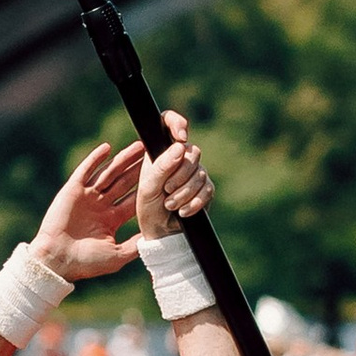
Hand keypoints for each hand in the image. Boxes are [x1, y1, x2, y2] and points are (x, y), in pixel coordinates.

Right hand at [33, 139, 148, 283]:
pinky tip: (107, 148)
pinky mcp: (72, 190)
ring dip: (123, 159)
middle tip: (155, 152)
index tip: (162, 176)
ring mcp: (86, 197)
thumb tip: (156, 236)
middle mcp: (100, 205)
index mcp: (111, 220)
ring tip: (139, 146)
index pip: (133, 199)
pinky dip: (95, 159)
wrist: (56, 260)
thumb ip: (136, 244)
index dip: (147, 187)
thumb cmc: (86, 263)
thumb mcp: (117, 256)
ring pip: (109, 173)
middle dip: (139, 168)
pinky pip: (85, 171)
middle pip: (124, 182)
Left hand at [138, 113, 212, 238]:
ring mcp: (195, 172)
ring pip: (200, 173)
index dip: (176, 122)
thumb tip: (181, 145)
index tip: (180, 137)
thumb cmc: (149, 209)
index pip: (168, 122)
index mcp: (160, 151)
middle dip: (180, 174)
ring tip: (170, 205)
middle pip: (192, 152)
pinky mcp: (206, 188)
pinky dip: (194, 202)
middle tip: (166, 190)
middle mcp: (179, 158)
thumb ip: (161, 167)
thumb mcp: (148, 188)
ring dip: (184, 192)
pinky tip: (183, 212)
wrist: (162, 233)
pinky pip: (207, 189)